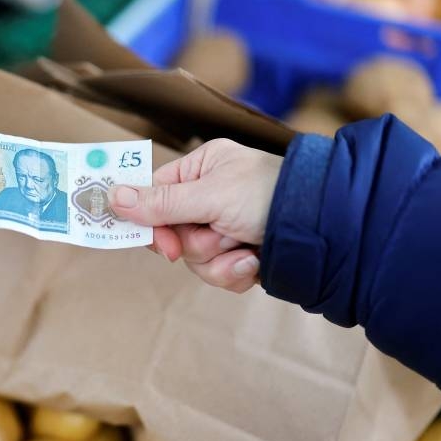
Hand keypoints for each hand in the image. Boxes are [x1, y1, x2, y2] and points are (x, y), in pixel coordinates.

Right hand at [108, 139, 281, 292]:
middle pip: (172, 232)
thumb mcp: (211, 197)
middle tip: (218, 240)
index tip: (161, 243)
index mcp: (202, 168)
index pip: (154, 195)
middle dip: (197, 244)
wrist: (328, 229)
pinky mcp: (238, 253)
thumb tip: (112, 196)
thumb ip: (160, 203)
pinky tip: (254, 262)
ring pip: (193, 258)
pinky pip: (216, 272)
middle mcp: (210, 196)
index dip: (152, 223)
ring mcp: (224, 227)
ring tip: (245, 249)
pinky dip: (234, 272)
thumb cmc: (272, 196)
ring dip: (218, 260)